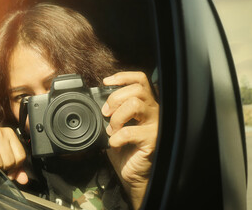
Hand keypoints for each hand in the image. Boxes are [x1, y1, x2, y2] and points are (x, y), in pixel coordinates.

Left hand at [102, 71, 158, 208]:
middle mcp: (153, 111)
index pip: (140, 79)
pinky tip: (115, 144)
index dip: (123, 77)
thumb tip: (97, 101)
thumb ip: (111, 111)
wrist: (132, 174)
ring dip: (117, 117)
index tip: (106, 82)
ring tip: (112, 129)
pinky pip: (130, 132)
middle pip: (137, 89)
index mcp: (144, 104)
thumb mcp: (115, 125)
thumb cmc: (125, 149)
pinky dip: (116, 138)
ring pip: (135, 104)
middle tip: (106, 113)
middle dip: (115, 98)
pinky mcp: (152, 140)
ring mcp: (155, 125)